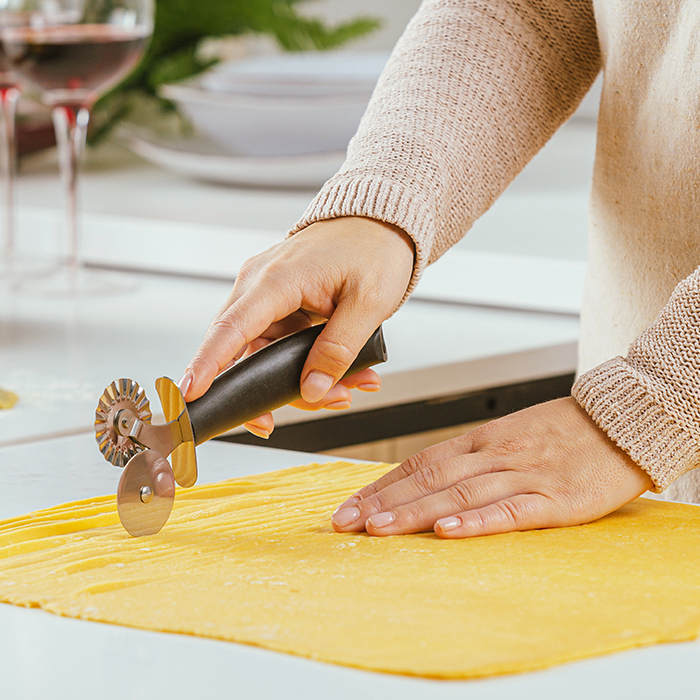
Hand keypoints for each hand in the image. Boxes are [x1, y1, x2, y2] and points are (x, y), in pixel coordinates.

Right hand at [179, 217, 414, 437]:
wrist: (379, 223)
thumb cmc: (373, 249)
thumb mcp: (368, 304)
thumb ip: (338, 350)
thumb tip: (311, 389)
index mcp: (276, 279)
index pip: (230, 329)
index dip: (207, 365)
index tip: (190, 395)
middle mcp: (260, 285)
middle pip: (243, 351)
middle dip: (272, 389)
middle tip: (316, 404)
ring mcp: (267, 295)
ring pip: (263, 354)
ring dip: (300, 379)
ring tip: (348, 388)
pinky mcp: (278, 304)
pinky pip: (279, 345)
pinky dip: (305, 364)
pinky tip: (342, 375)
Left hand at [331, 397, 653, 536]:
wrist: (621, 420)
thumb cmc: (563, 431)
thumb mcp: (509, 436)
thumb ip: (472, 458)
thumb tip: (429, 481)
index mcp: (481, 440)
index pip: (420, 462)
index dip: (381, 485)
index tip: (351, 505)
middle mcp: (494, 454)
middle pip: (429, 477)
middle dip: (383, 501)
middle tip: (346, 521)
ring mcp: (524, 474)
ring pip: (459, 493)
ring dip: (415, 511)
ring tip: (379, 529)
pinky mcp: (556, 498)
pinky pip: (511, 510)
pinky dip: (477, 521)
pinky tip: (449, 532)